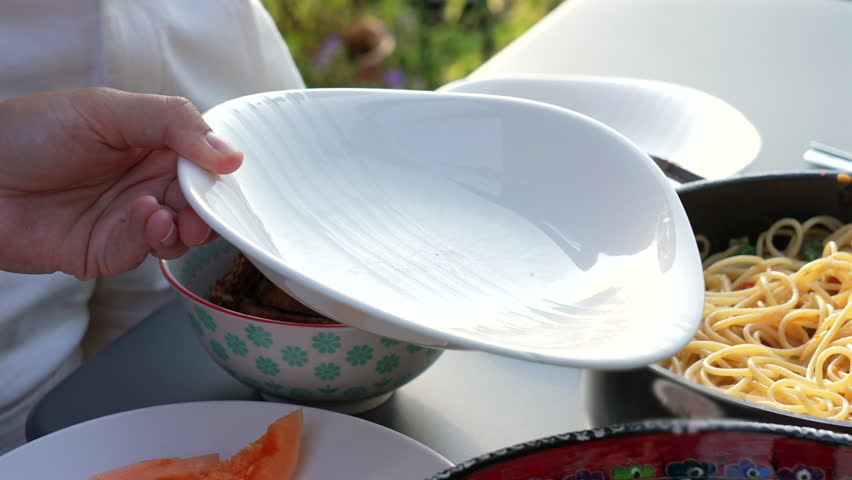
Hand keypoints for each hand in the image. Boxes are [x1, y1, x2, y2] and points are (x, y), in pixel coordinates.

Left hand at [0, 87, 242, 278]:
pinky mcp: (105, 252)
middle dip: (206, 210)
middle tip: (203, 210)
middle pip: (197, 204)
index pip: (203, 163)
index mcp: (151, 145)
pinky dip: (147, 239)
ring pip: (177, 235)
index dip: (218, 172)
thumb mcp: (107, 110)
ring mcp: (125, 220)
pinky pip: (141, 253)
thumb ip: (172, 123)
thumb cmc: (29, 132)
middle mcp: (143, 183)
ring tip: (164, 214)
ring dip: (181, 228)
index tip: (228, 176)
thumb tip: (230, 154)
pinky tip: (140, 218)